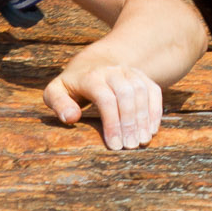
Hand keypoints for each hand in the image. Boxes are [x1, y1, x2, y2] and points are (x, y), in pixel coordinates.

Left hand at [44, 62, 162, 150]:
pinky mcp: (141, 76)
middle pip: (126, 95)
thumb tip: (71, 118)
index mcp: (90, 76)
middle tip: (130, 146)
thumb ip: (58, 104)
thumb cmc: (72, 85)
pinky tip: (151, 130)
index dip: (112, 123)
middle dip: (129, 122)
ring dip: (144, 119)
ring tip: (141, 141)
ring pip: (141, 92)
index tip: (114, 145)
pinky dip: (155, 111)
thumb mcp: (56, 91)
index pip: (105, 98)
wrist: (92, 63)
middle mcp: (111, 71)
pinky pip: (153, 91)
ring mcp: (128, 72)